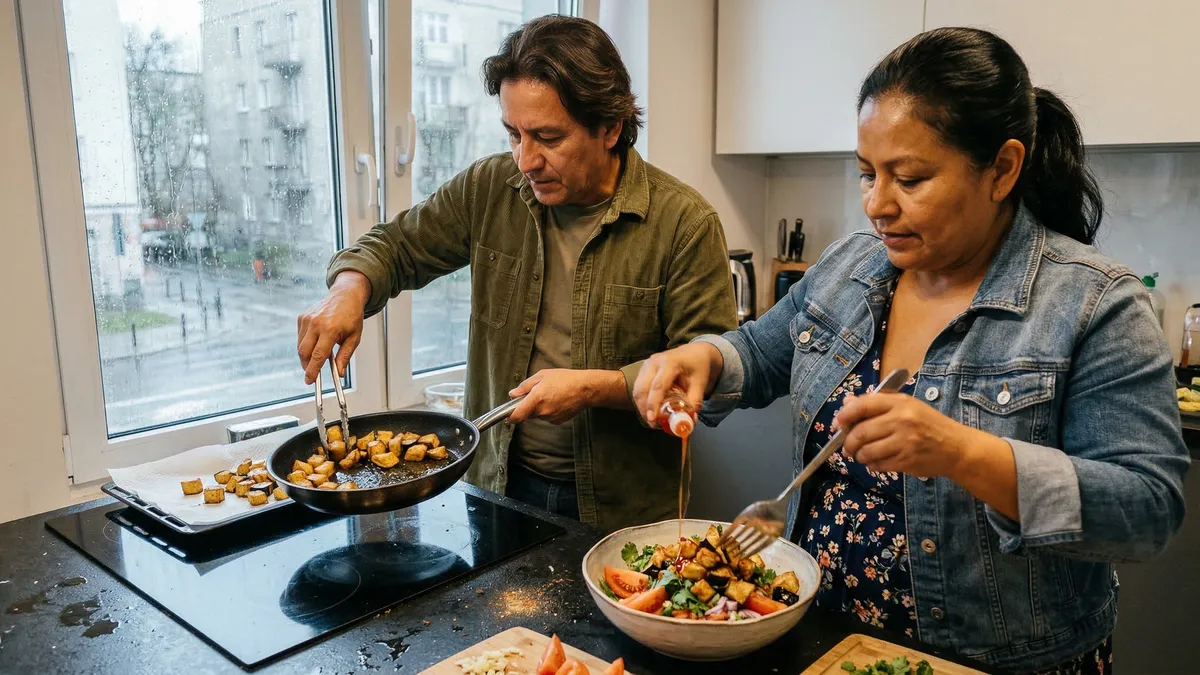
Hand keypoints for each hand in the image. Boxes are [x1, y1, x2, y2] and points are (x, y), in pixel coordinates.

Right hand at [297, 271, 370, 384]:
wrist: (345, 295)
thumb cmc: (352, 316)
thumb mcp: (354, 338)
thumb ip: (345, 356)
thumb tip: (338, 373)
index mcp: (330, 330)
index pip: (318, 356)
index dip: (312, 371)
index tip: (310, 380)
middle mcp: (316, 324)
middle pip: (304, 353)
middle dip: (307, 366)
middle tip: (313, 373)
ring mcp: (307, 319)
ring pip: (300, 346)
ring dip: (306, 356)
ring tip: (317, 357)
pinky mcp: (302, 317)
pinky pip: (300, 337)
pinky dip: (305, 344)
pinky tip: (316, 342)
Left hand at [506, 369, 625, 424]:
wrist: (585, 389)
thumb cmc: (565, 379)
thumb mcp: (542, 376)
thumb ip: (525, 386)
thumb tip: (513, 394)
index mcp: (536, 399)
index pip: (517, 416)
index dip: (510, 417)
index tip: (508, 415)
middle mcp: (542, 411)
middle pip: (528, 414)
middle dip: (528, 406)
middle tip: (537, 394)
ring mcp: (551, 418)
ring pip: (538, 415)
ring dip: (540, 408)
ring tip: (551, 395)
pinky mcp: (558, 421)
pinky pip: (548, 417)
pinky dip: (549, 411)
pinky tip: (557, 401)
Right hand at [631, 342, 723, 425]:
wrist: (695, 352)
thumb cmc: (698, 367)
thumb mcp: (700, 384)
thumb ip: (694, 402)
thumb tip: (689, 421)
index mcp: (670, 363)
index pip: (658, 386)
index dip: (653, 404)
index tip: (653, 420)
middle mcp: (654, 361)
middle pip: (642, 388)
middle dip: (644, 409)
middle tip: (653, 424)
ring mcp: (647, 364)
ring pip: (637, 389)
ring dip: (642, 406)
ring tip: (653, 420)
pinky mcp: (644, 369)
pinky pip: (638, 387)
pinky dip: (642, 400)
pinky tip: (651, 410)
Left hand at [835, 392, 974, 477]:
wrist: (956, 448)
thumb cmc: (929, 425)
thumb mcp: (906, 406)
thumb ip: (876, 404)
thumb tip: (846, 403)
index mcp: (899, 403)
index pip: (863, 406)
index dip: (845, 415)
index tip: (838, 424)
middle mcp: (901, 420)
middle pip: (861, 432)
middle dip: (848, 442)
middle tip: (847, 447)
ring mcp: (904, 441)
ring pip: (867, 451)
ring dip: (859, 456)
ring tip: (862, 456)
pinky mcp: (907, 460)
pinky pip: (879, 465)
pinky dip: (873, 466)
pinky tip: (877, 462)